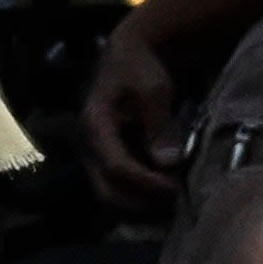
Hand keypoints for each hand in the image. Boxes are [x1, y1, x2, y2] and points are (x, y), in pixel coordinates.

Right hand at [78, 21, 187, 217]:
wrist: (127, 57)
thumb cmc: (140, 68)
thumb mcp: (153, 88)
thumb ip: (159, 125)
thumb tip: (166, 163)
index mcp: (95, 124)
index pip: (115, 166)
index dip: (145, 183)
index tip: (173, 187)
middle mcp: (88, 145)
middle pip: (106, 191)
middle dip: (140, 204)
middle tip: (173, 201)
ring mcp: (94, 155)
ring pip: (110, 196)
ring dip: (140, 206)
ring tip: (171, 202)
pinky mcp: (105, 160)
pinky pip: (117, 190)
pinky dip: (138, 198)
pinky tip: (163, 195)